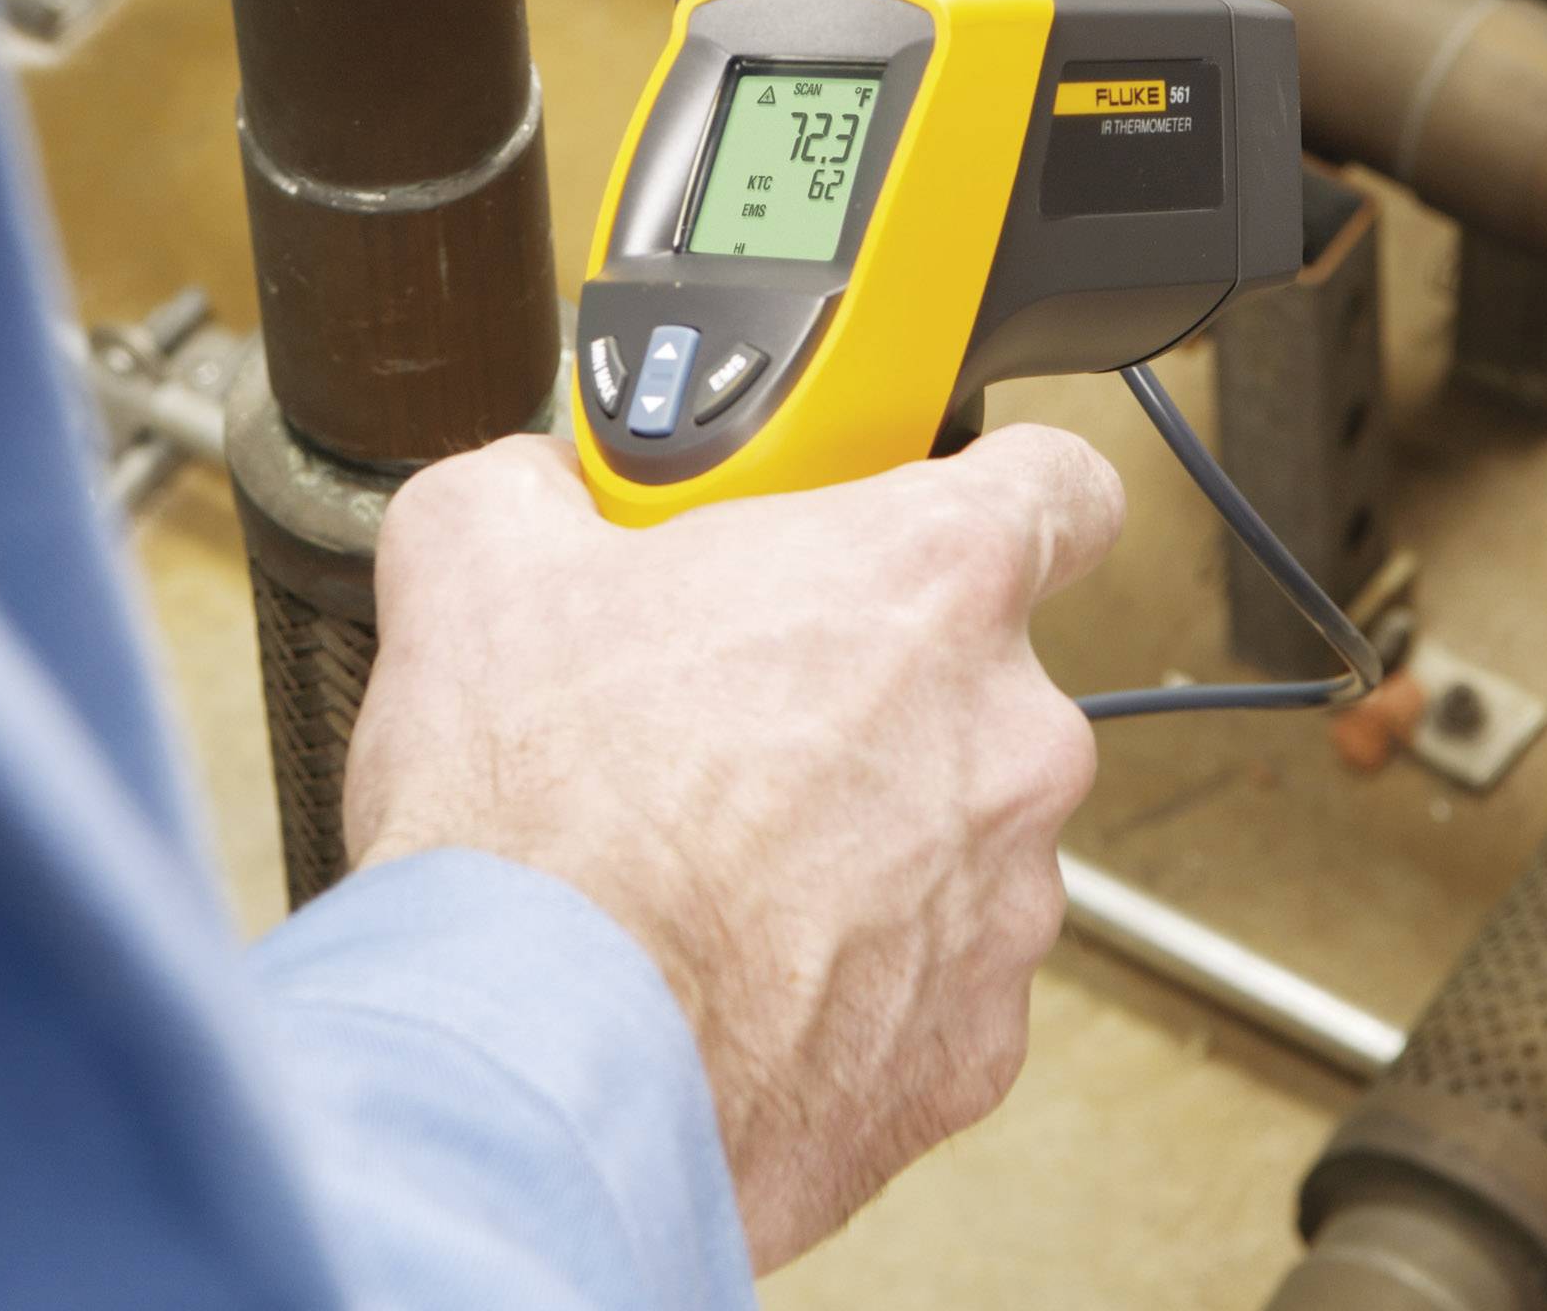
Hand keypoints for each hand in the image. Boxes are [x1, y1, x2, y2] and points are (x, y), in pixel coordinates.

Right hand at [344, 424, 1122, 1271]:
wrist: (536, 1061)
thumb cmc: (541, 813)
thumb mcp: (482, 557)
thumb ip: (539, 484)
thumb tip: (539, 490)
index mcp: (929, 579)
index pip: (1063, 485)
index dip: (999, 489)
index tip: (931, 517)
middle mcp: (1011, 734)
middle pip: (981, 677)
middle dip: (871, 688)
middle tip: (732, 710)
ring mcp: (1009, 901)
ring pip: (955, 834)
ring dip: (863, 836)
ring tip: (708, 859)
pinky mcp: (974, 1046)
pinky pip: (930, 978)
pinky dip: (851, 973)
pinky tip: (730, 969)